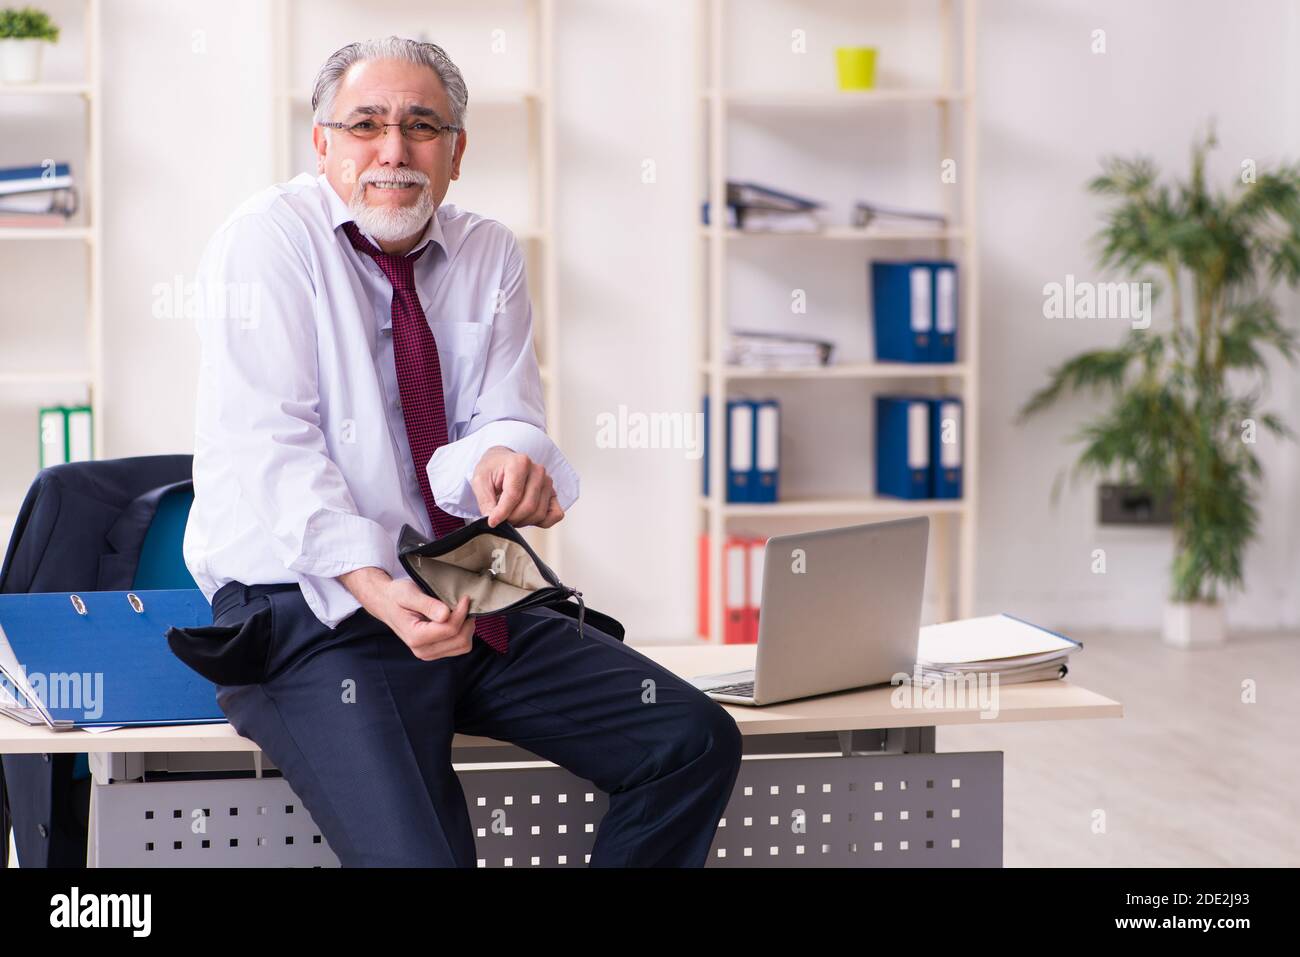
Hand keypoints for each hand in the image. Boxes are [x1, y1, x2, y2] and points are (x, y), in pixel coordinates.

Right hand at [339, 567, 474, 659]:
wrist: (387, 603)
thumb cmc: (397, 596)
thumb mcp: (409, 594)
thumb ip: (427, 604)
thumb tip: (446, 614)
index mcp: (415, 637)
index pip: (450, 629)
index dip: (462, 612)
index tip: (464, 597)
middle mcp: (422, 650)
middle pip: (460, 640)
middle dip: (466, 621)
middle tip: (463, 604)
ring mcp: (429, 653)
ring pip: (462, 646)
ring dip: (466, 627)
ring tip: (459, 611)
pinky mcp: (435, 652)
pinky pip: (459, 647)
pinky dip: (463, 632)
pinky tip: (455, 619)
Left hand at [471, 445, 564, 528]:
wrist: (502, 463)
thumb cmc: (491, 470)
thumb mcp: (479, 481)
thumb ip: (485, 500)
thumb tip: (493, 520)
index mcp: (520, 463)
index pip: (514, 495)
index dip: (502, 513)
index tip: (492, 522)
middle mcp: (538, 471)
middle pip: (529, 506)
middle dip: (512, 519)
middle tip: (500, 519)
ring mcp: (548, 482)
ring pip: (539, 513)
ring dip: (523, 521)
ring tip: (510, 515)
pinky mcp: (553, 493)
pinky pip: (555, 515)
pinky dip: (541, 522)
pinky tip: (526, 518)